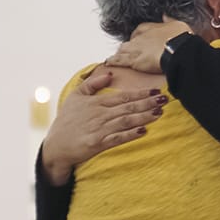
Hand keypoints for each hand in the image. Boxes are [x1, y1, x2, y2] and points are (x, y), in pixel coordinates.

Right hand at [40, 73, 165, 183]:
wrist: (55, 145)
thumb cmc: (66, 121)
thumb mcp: (75, 96)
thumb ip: (93, 84)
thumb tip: (109, 74)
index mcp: (97, 103)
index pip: (123, 96)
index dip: (140, 94)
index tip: (155, 91)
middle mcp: (100, 115)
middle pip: (128, 107)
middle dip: (147, 103)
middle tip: (164, 100)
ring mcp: (99, 129)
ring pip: (126, 121)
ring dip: (143, 117)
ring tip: (159, 113)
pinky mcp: (98, 144)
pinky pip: (117, 138)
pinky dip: (130, 135)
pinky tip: (143, 131)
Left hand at [108, 19, 188, 75]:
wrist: (179, 50)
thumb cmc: (180, 38)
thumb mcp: (177, 24)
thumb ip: (169, 20)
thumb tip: (165, 15)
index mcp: (151, 27)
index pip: (140, 29)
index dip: (138, 35)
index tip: (137, 38)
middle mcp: (141, 37)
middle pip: (130, 41)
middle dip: (128, 46)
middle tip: (127, 51)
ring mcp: (136, 49)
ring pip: (123, 50)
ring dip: (120, 53)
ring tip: (116, 57)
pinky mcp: (134, 61)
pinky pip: (120, 61)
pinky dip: (114, 61)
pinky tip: (109, 62)